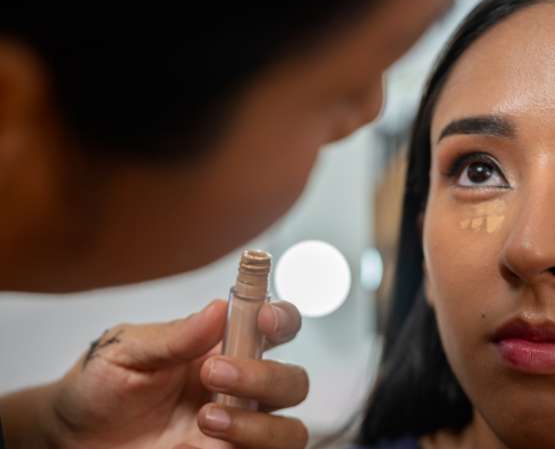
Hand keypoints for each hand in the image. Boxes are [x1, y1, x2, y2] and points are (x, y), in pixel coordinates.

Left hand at [30, 300, 307, 448]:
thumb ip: (176, 335)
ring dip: (257, 424)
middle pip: (293, 381)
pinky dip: (248, 448)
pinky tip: (206, 446)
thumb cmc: (100, 385)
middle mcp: (241, 389)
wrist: (73, 436)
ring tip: (206, 419)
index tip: (264, 317)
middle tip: (212, 373)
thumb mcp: (128, 350)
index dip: (283, 319)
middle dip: (263, 376)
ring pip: (291, 430)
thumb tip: (220, 307)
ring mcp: (238, 429)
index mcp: (225, 348)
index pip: (277, 327)